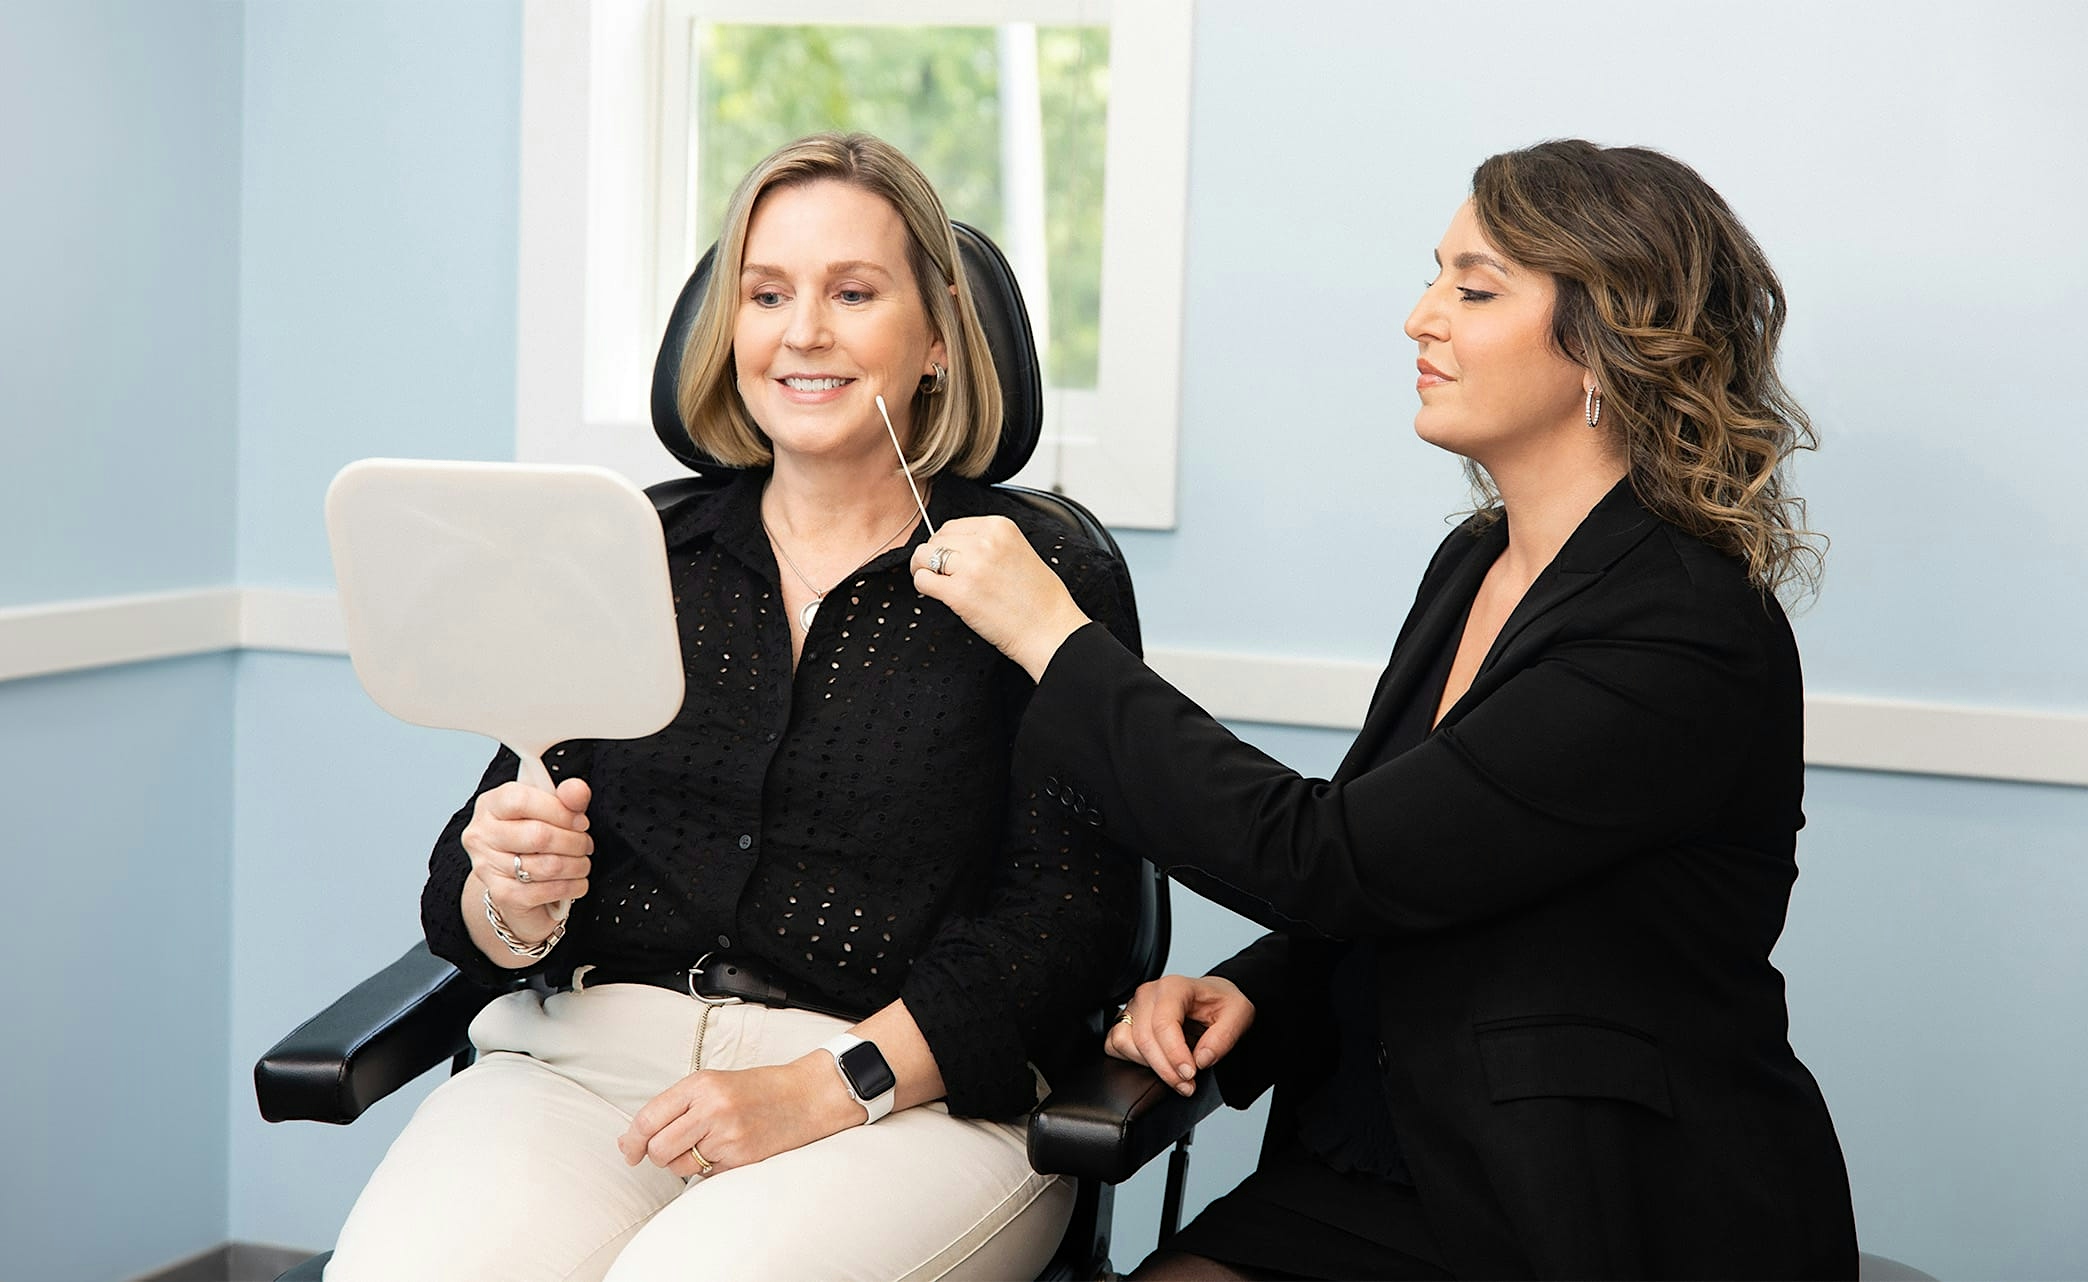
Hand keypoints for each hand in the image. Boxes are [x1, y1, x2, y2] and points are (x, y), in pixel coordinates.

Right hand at [463, 776, 592, 941]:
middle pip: (538, 836)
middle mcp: (482, 835)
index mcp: (491, 805)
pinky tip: (576, 882)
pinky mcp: (502, 895)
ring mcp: (487, 867)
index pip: (522, 801)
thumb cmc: (533, 838)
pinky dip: (571, 887)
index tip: (580, 821)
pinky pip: (545, 891)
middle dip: (574, 841)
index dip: (560, 810)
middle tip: (585, 844)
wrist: (515, 880)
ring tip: (582, 863)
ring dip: (577, 866)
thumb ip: (567, 797)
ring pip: (547, 866)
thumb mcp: (550, 809)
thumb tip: (578, 790)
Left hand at [619, 1055, 861, 1178]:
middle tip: (676, 1149)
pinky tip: (730, 1151)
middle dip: (659, 1156)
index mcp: (701, 1084)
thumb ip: (675, 1107)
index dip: (633, 1140)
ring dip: (686, 1163)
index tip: (630, 1151)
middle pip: (658, 1149)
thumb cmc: (758, 1090)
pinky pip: (706, 1176)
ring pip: (680, 1167)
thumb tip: (632, 1141)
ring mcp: (728, 1136)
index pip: (649, 1118)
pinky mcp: (742, 1159)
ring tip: (710, 1145)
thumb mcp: (714, 1084)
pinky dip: (711, 1169)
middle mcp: (712, 1109)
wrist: (806, 1096)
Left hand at [909, 516, 1091, 680]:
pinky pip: (923, 580)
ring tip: (935, 582)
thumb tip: (957, 547)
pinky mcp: (959, 593)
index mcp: (1000, 527)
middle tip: (940, 573)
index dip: (948, 544)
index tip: (950, 557)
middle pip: (937, 538)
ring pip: (923, 556)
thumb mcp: (1019, 552)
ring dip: (924, 569)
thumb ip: (989, 543)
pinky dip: (924, 587)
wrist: (1050, 630)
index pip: (954, 526)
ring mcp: (971, 567)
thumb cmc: (1041, 600)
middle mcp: (984, 542)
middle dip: (934, 555)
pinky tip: (936, 594)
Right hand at [1106, 974, 1254, 1095]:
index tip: (1190, 1075)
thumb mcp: (1239, 1015)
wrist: (1215, 1000)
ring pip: (1125, 1042)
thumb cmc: (1222, 1004)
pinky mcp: (1126, 1021)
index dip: (1174, 1054)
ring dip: (1148, 1065)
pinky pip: (1115, 1044)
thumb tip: (1201, 1059)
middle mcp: (1149, 993)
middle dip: (1166, 1068)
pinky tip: (1157, 1064)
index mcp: (1174, 986)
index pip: (1163, 1023)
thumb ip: (1223, 1038)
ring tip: (1175, 1076)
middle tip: (1187, 1085)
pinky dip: (1132, 1060)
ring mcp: (1134, 1006)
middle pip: (1144, 1038)